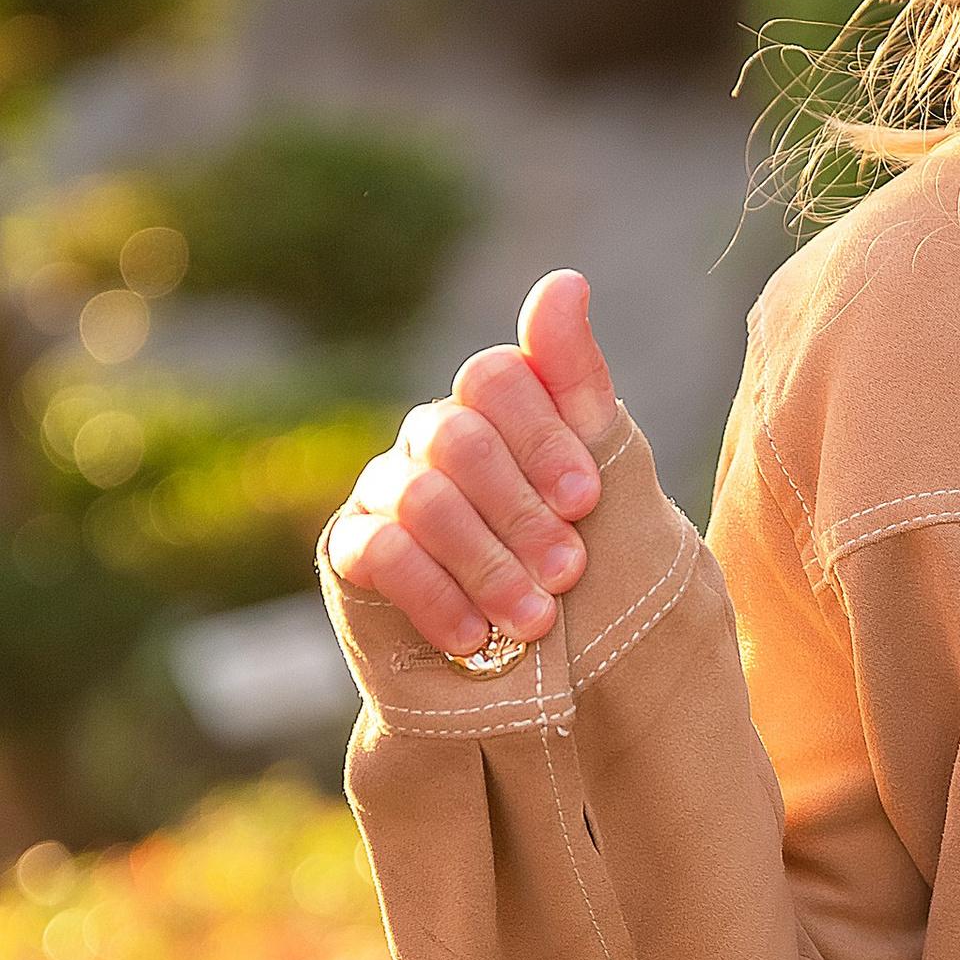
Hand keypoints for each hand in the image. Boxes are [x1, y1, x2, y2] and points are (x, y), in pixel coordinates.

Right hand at [326, 272, 617, 659]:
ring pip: (423, 498)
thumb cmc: (587, 577)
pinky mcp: (352, 552)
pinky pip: (379, 552)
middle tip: (569, 570)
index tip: (585, 500)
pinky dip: (435, 595)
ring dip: (488, 564)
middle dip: (521, 510)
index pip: (498, 378)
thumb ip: (579, 388)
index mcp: (497, 409)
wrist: (550, 678)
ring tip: (537, 621)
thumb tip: (565, 281)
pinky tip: (475, 637)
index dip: (542, 436)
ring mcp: (387, 490)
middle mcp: (434, 438)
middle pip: (458, 437)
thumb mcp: (606, 486)